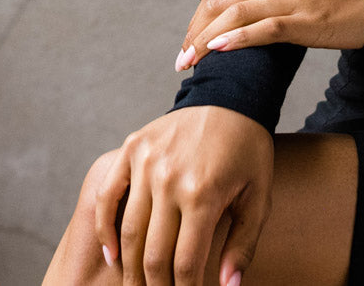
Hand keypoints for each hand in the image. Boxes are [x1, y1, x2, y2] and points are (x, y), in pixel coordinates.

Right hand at [94, 105, 273, 285]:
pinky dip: (105, 228)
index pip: (185, 264)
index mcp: (203, 193)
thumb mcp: (258, 196)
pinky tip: (113, 254)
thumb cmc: (248, 149)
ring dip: (130, 268)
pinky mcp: (133, 147)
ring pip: (129, 232)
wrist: (233, 95)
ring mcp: (147, 162)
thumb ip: (243, 244)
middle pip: (153, 255)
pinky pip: (108, 195)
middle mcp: (170, 178)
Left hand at [176, 0, 363, 71]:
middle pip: (220, 3)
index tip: (187, 40)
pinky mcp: (304, 20)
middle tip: (180, 59)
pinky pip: (262, 29)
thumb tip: (221, 0)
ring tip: (189, 63)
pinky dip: (236, 40)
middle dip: (193, 32)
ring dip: (205, 41)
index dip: (197, 18)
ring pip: (234, 16)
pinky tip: (218, 51)